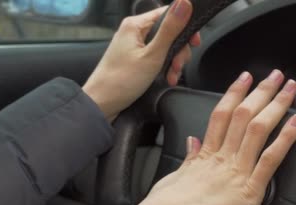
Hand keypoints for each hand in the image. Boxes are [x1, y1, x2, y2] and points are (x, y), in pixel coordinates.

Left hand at [83, 0, 200, 121]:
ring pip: (164, 46)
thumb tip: (184, 3)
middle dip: (178, 51)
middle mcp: (134, 32)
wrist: (101, 104)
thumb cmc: (121, 81)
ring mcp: (134, 45)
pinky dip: (164, 67)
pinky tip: (167, 78)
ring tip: (171, 76)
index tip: (193, 42)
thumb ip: (170, 30)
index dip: (184, 26)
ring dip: (173, 62)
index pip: (168, 13)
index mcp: (135, 25)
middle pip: (168, 32)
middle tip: (177, 66)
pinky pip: (156, 57)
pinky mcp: (134, 59)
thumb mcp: (153, 55)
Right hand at [131, 70, 295, 204]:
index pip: (222, 115)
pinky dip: (283, 140)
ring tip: (290, 90)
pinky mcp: (250, 191)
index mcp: (206, 155)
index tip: (245, 78)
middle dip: (261, 92)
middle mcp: (223, 158)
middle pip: (244, 115)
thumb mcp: (175, 177)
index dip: (235, 93)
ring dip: (276, 106)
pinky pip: (269, 160)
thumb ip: (189, 158)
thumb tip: (193, 141)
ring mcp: (237, 171)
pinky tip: (295, 124)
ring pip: (258, 129)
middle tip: (276, 76)